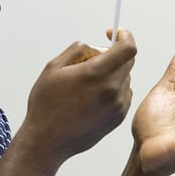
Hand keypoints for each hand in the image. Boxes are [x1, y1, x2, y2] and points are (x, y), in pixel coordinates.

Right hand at [17, 29, 137, 168]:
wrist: (47, 141)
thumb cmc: (46, 105)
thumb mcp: (53, 68)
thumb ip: (77, 50)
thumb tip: (94, 46)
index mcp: (95, 74)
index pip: (128, 48)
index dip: (125, 36)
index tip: (116, 33)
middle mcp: (111, 90)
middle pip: (128, 61)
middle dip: (114, 54)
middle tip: (92, 60)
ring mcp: (117, 106)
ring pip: (125, 78)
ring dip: (113, 74)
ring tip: (88, 84)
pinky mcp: (118, 119)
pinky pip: (124, 95)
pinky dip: (113, 90)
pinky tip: (92, 98)